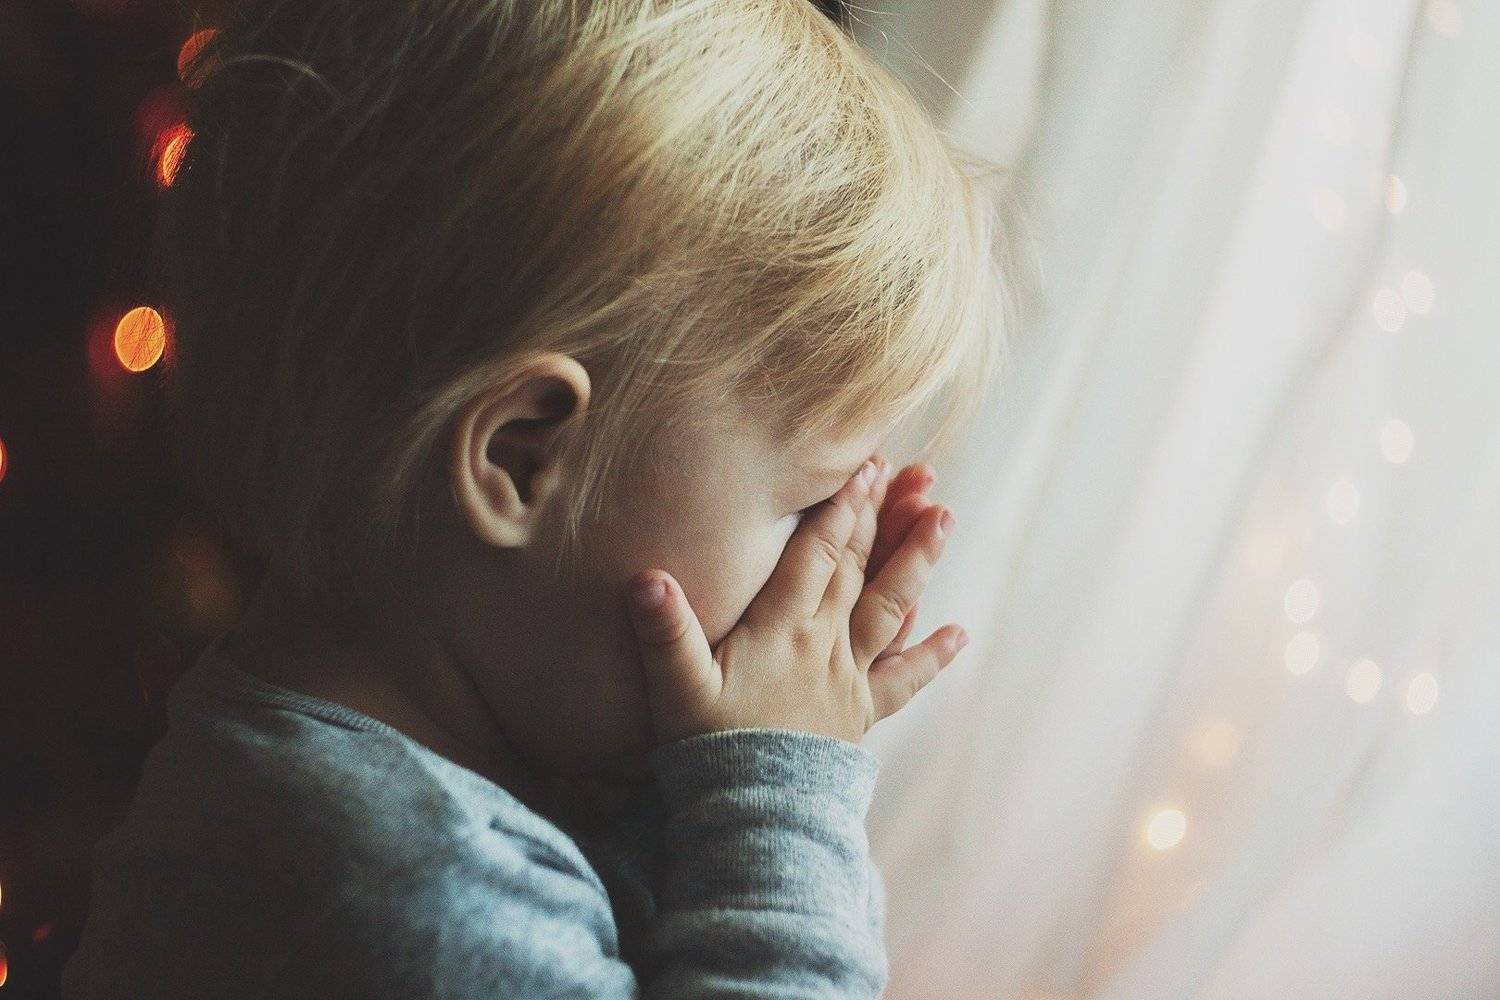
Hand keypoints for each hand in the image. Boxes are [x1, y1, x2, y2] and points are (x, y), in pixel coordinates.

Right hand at [624, 456, 965, 746]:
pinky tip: (960, 632)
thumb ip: (664, 631)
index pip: (817, 554)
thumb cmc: (710, 749)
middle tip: (909, 471)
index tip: (866, 465)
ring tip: (944, 516)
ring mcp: (848, 678)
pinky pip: (904, 680)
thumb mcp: (676, 688)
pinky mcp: (860, 714)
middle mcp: (824, 643)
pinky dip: (933, 655)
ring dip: (918, 560)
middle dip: (880, 514)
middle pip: (858, 567)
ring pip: (891, 607)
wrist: (756, 816)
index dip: (841, 508)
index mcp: (782, 629)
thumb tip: (645, 577)